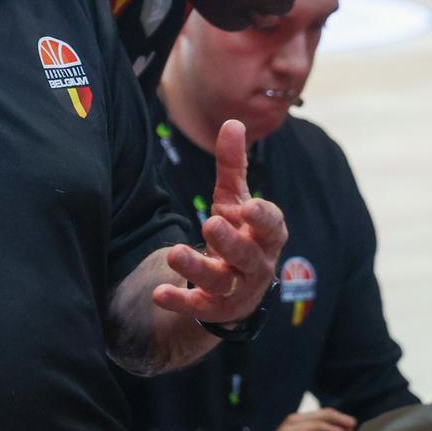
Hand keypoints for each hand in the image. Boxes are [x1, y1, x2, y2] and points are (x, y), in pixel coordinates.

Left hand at [152, 120, 286, 323]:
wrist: (239, 288)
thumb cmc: (240, 232)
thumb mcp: (235, 199)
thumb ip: (233, 165)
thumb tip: (232, 122)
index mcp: (266, 236)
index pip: (271, 226)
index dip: (263, 217)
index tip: (249, 206)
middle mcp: (256, 263)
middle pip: (246, 254)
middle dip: (230, 241)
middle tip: (210, 224)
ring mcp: (236, 288)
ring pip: (221, 281)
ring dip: (198, 268)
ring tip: (175, 253)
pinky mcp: (214, 308)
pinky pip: (199, 307)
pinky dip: (180, 301)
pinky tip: (159, 293)